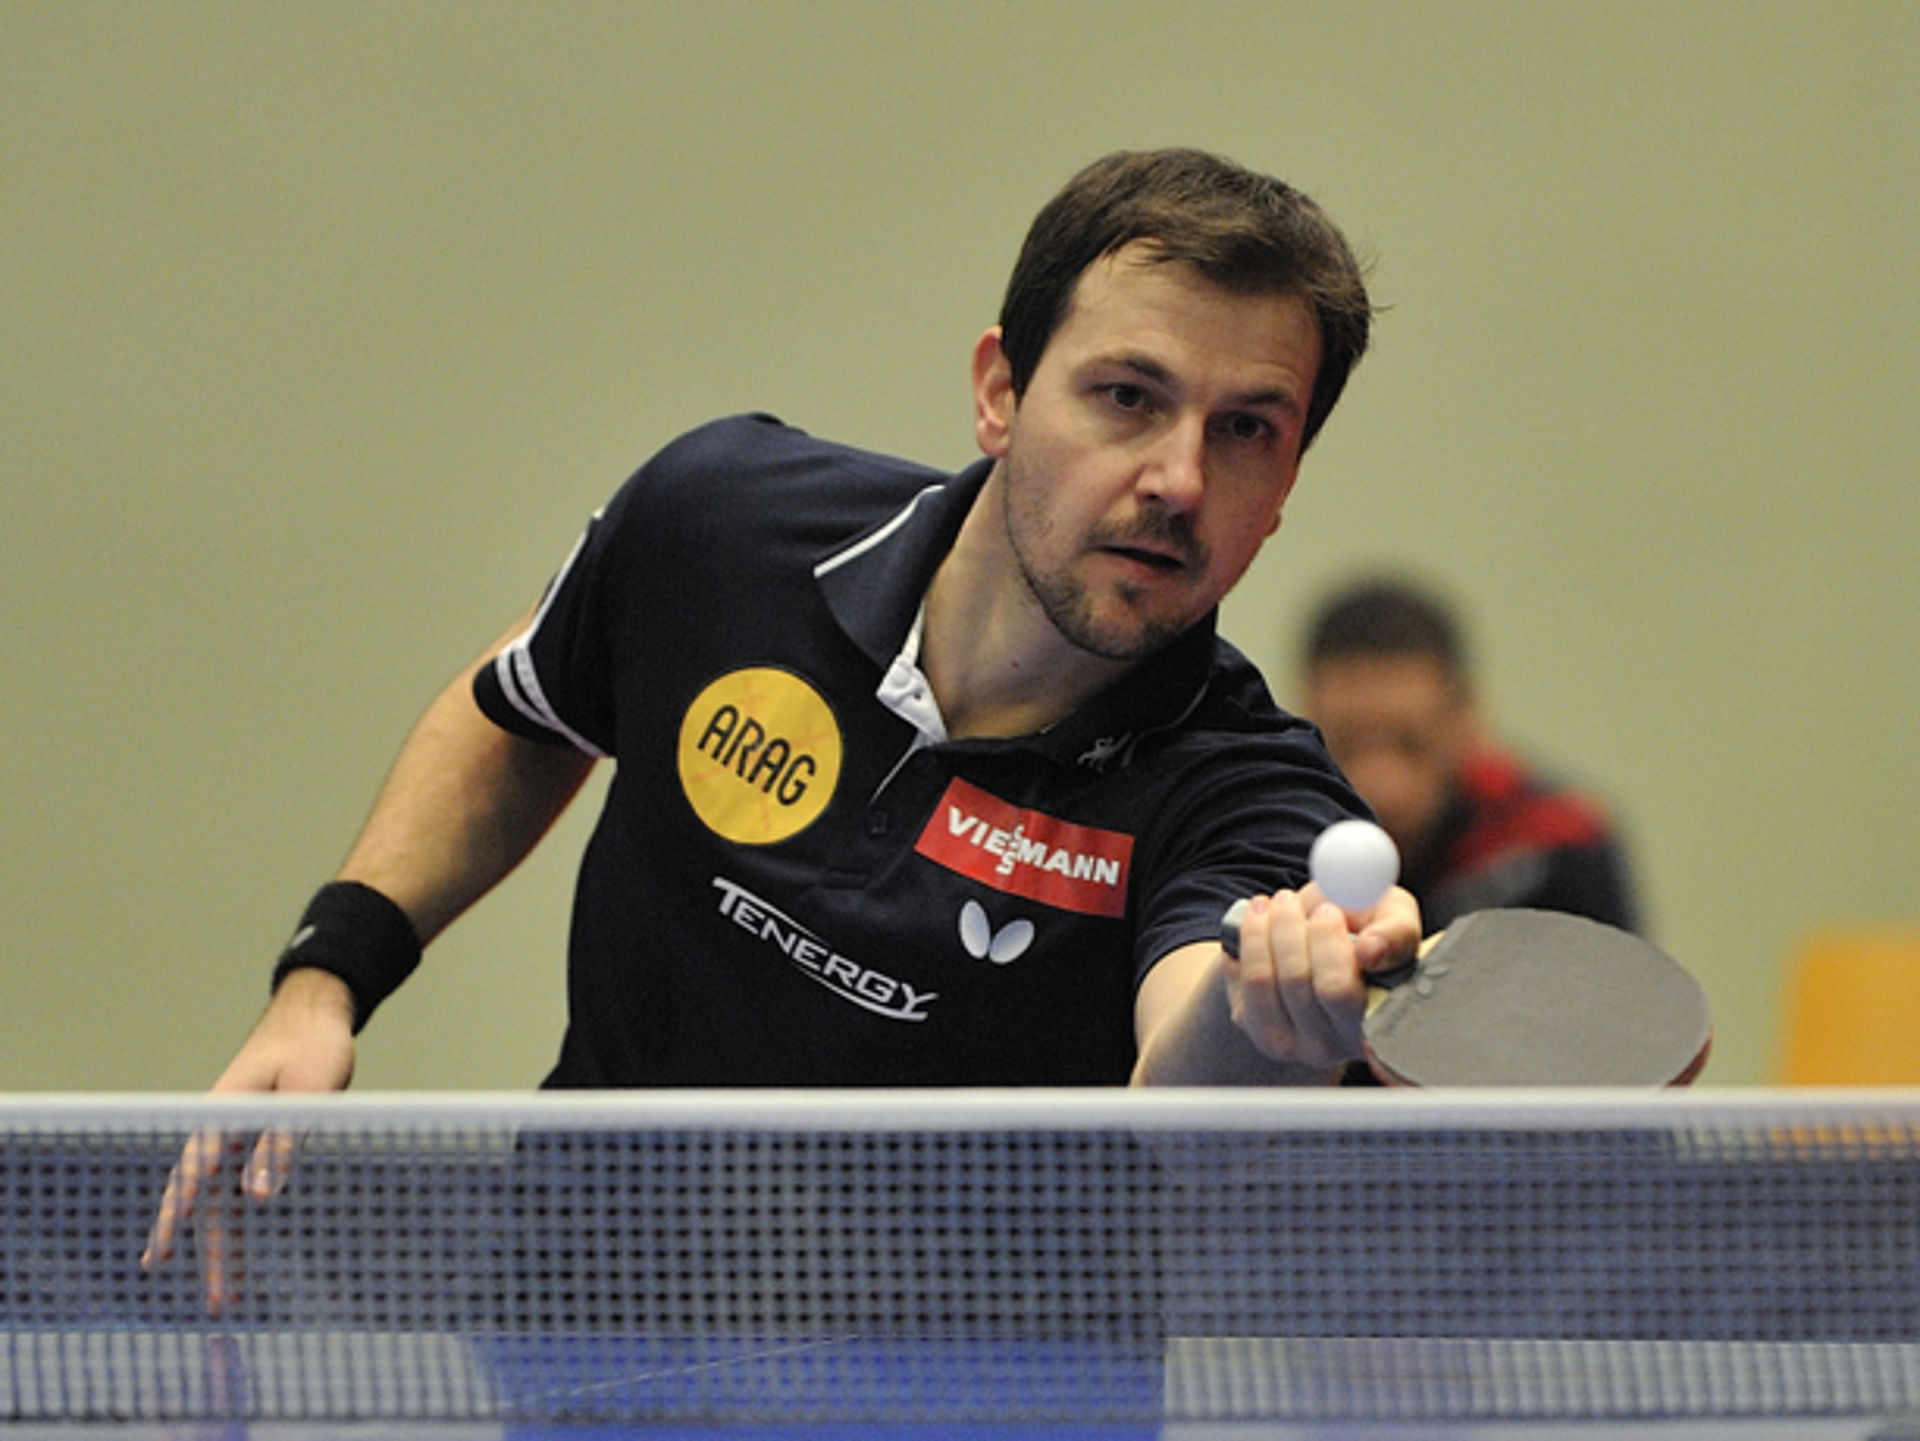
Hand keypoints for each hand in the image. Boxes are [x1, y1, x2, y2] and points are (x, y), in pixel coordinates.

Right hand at [141, 969, 355, 1314]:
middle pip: (205, 1199)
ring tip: (226, 1296)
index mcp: (226, 1112)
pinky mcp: (252, 1144)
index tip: (165, 1249)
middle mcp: (220, 1131)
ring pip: (219, 1202)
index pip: (198, 1169)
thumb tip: (258, 1197)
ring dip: (223, 1247)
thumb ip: (281, 1140)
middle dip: (209, 1249)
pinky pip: (236, 1192)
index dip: (185, 1210)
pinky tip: (235, 1255)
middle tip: (217, 1300)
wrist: (314, 1016)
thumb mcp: (306, 1089)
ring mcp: (233, 1140)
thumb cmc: (313, 1045)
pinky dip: (235, 1224)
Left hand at [1221, 883, 1420, 1068]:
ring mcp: (1288, 1042)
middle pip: (1298, 982)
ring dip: (1263, 929)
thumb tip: (1371, 950)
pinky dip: (1245, 940)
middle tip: (1291, 899)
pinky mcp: (1252, 1026)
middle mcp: (1332, 1045)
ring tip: (1276, 903)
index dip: (1329, 949)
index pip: (1341, 993)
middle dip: (1291, 928)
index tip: (1328, 910)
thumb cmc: (1368, 929)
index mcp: (1375, 1024)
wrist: (1318, 935)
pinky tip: (1258, 922)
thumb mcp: (1394, 917)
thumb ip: (1396, 932)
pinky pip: (1240, 978)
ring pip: (1263, 979)